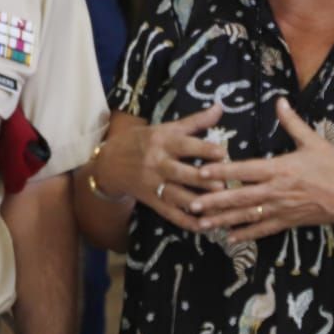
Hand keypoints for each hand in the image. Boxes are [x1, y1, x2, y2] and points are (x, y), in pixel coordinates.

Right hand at [92, 104, 226, 231]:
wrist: (109, 162)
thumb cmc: (142, 141)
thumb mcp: (165, 128)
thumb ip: (195, 121)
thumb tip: (220, 107)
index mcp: (162, 141)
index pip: (185, 145)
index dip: (204, 149)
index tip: (223, 153)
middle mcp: (157, 163)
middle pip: (181, 172)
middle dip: (202, 179)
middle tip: (224, 184)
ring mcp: (153, 184)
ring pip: (177, 195)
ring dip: (197, 202)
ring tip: (217, 206)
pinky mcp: (152, 201)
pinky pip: (170, 214)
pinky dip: (186, 222)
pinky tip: (203, 226)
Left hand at [191, 98, 333, 240]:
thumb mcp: (314, 141)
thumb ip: (292, 122)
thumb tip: (279, 100)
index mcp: (280, 169)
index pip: (245, 170)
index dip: (222, 171)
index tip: (201, 172)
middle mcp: (277, 191)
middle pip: (240, 197)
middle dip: (214, 201)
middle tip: (191, 203)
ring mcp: (282, 209)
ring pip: (247, 216)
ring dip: (223, 220)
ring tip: (201, 223)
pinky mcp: (289, 222)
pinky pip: (263, 229)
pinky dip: (246, 234)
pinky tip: (229, 238)